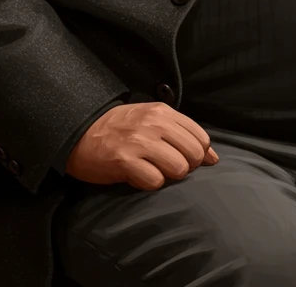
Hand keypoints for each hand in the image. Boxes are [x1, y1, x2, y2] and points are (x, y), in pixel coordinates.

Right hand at [65, 102, 219, 190]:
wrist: (81, 132)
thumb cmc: (121, 128)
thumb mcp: (153, 121)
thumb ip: (183, 134)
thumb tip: (214, 158)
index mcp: (162, 112)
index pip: (200, 137)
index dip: (198, 154)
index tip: (184, 157)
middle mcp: (154, 124)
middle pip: (193, 154)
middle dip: (186, 166)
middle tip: (167, 166)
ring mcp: (139, 142)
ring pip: (178, 169)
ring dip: (168, 176)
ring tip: (153, 170)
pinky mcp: (125, 161)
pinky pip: (155, 181)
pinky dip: (150, 183)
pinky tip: (138, 176)